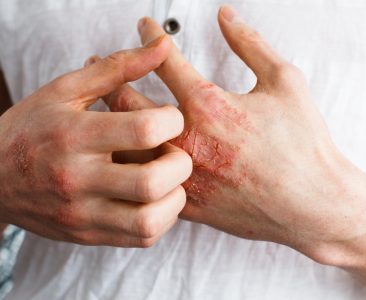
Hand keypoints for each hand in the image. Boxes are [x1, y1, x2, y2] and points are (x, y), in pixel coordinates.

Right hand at [0, 36, 191, 247]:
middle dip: (180, 165)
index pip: (143, 130)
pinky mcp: (87, 234)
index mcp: (74, 135)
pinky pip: (141, 238)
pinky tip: (153, 199)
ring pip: (150, 220)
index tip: (170, 119)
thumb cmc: (31, 129)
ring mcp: (82, 213)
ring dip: (175, 199)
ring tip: (168, 180)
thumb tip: (161, 47)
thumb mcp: (66, 90)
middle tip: (174, 153)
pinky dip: (161, 219)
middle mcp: (78, 178)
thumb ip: (118, 68)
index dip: (172, 121)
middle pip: (152, 182)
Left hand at [109, 5, 365, 274]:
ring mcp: (182, 174)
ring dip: (111, 122)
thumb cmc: (302, 144)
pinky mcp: (186, 202)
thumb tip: (225, 15)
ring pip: (126, 146)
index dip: (150, 36)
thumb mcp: (284, 81)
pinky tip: (125, 154)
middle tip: (102, 65)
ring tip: (103, 109)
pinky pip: (144, 182)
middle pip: (128, 102)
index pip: (164, 59)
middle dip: (111, 77)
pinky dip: (131, 163)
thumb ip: (250, 44)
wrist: (312, 204)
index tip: (143, 26)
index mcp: (208, 105)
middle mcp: (187, 139)